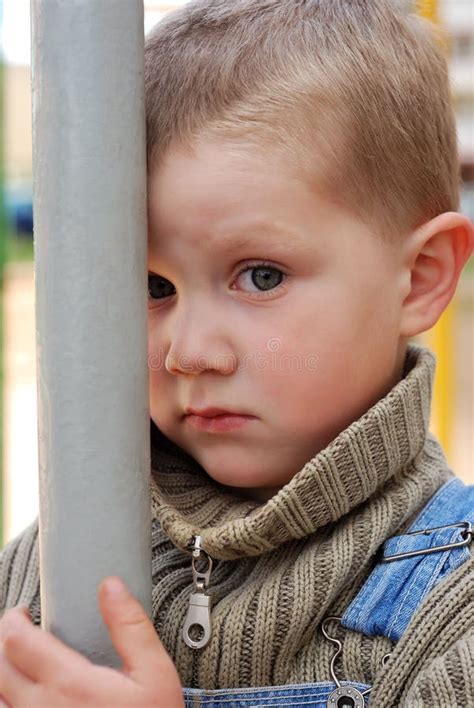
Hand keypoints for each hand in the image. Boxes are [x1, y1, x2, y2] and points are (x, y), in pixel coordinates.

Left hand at [0, 577, 183, 706]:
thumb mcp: (153, 671)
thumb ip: (130, 626)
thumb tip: (111, 587)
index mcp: (70, 684)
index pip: (17, 642)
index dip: (13, 619)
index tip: (23, 612)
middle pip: (0, 667)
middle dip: (5, 641)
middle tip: (19, 630)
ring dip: (3, 674)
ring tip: (18, 662)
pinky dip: (8, 701)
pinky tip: (22, 695)